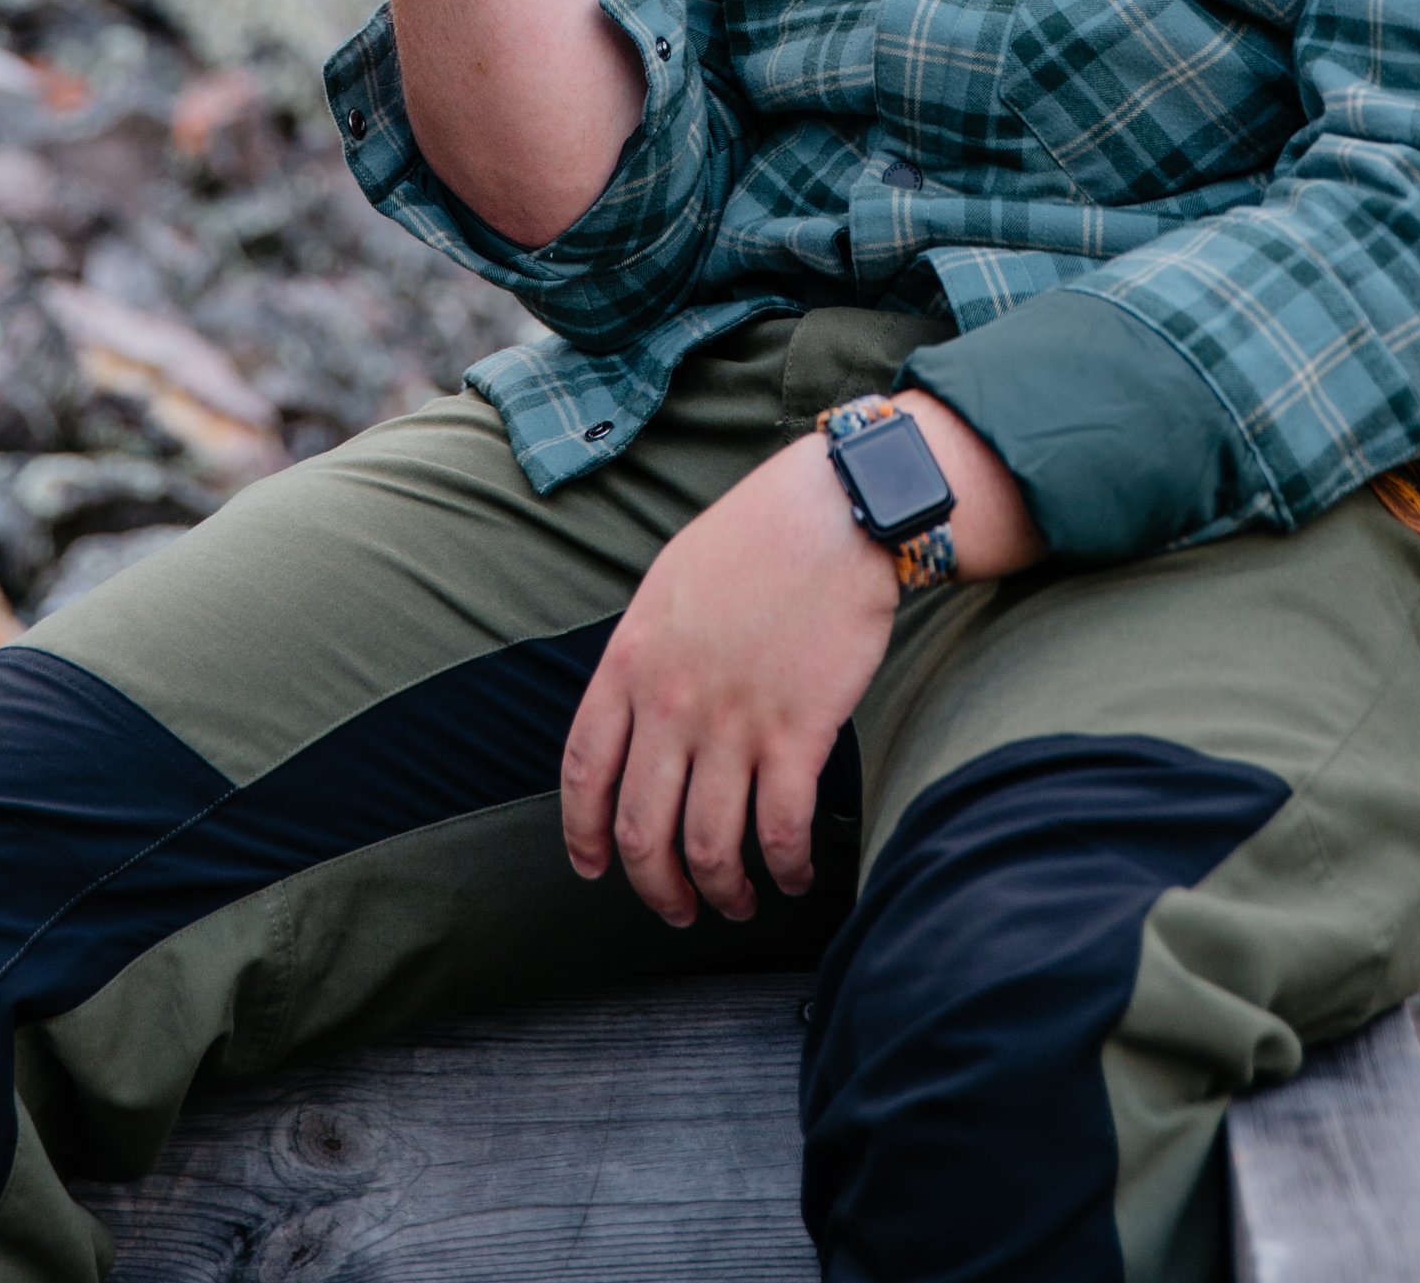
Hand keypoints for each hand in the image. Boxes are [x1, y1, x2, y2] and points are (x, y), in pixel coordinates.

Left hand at [561, 432, 896, 925]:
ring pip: (709, 845)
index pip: (585, 771)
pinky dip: (785, 868)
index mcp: (631, 661)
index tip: (594, 868)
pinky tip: (795, 874)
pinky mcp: (799, 733)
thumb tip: (638, 714)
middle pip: (643, 829)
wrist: (835, 512)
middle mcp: (673, 701)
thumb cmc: (756, 537)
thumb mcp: (669, 585)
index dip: (583, 834)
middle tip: (676, 907)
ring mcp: (734, 721)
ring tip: (737, 901)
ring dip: (721, 891)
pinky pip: (779, 830)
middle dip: (656, 886)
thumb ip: (645, 655)